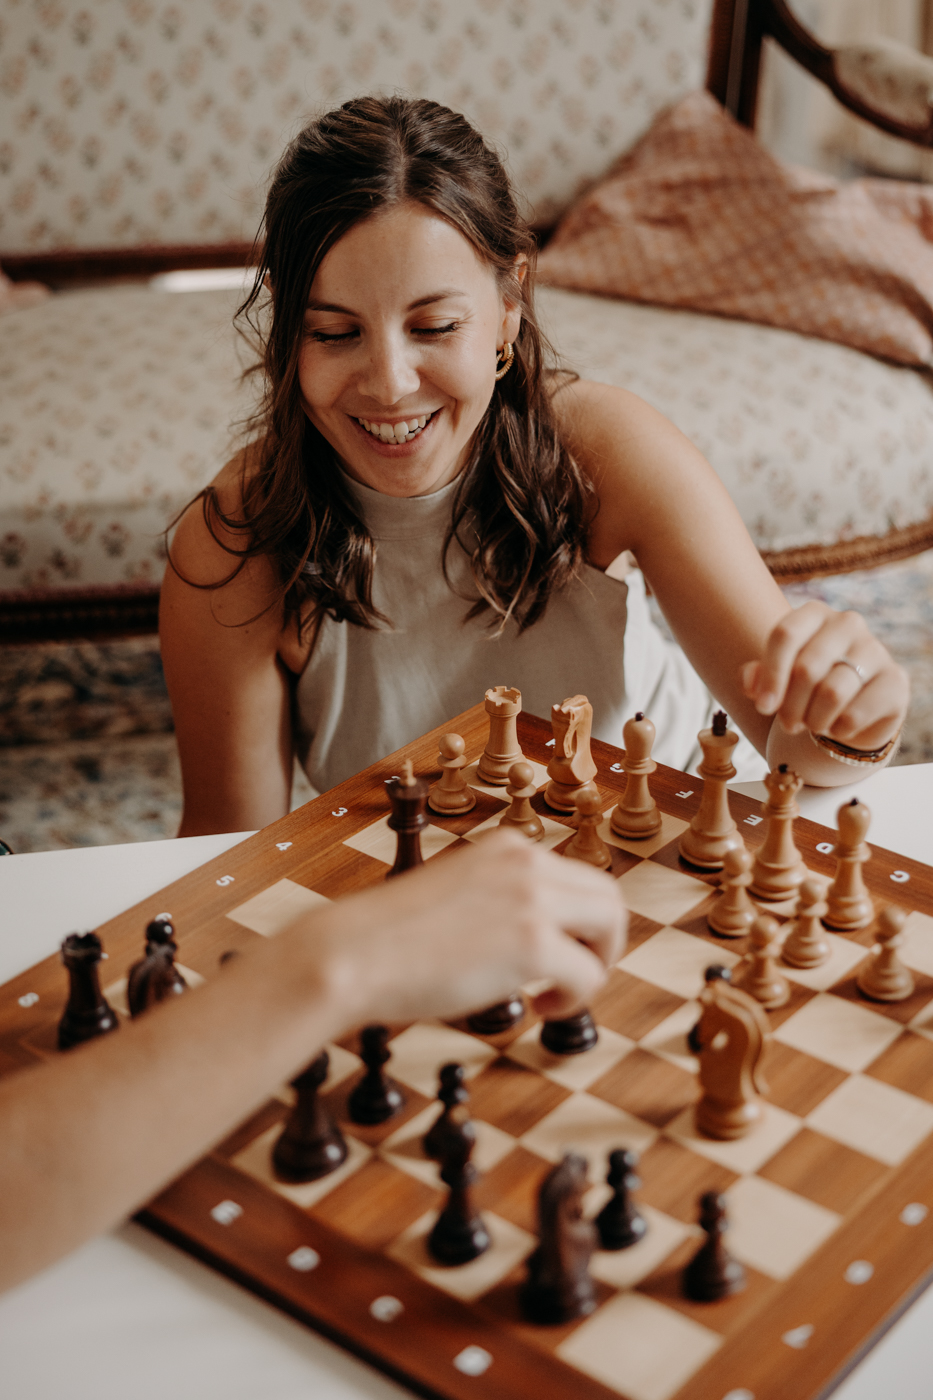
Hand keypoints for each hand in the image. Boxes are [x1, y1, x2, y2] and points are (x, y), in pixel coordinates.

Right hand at [296, 831, 626, 1024]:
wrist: (352, 954)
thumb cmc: (388, 938)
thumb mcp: (455, 893)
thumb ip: (497, 900)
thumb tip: (535, 938)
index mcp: (506, 848)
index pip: (576, 876)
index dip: (578, 921)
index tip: (559, 952)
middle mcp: (526, 863)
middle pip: (607, 896)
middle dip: (601, 942)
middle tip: (574, 976)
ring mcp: (532, 901)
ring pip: (611, 927)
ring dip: (597, 965)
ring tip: (560, 994)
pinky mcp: (533, 945)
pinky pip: (589, 975)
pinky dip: (575, 1000)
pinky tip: (542, 1009)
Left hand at [741, 601, 907, 750]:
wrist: (853, 709)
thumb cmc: (806, 688)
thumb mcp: (777, 679)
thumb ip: (756, 677)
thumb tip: (751, 683)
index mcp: (814, 613)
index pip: (785, 635)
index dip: (771, 676)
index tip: (763, 707)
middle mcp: (847, 623)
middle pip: (806, 668)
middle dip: (790, 706)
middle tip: (788, 724)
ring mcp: (875, 649)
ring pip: (832, 693)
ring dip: (814, 720)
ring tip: (812, 725)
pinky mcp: (895, 680)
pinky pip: (856, 713)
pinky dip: (839, 728)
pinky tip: (837, 726)